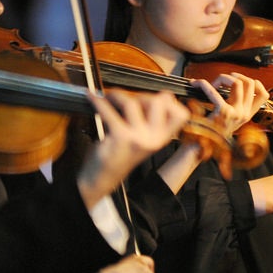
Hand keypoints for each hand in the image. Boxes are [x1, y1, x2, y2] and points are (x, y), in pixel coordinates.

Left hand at [77, 90, 189, 207]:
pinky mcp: (120, 138)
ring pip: (132, 103)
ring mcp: (139, 139)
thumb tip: (167, 95)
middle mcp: (155, 139)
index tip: (154, 97)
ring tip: (108, 98)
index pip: (181, 115)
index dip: (169, 101)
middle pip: (157, 101)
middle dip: (139, 94)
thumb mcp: (143, 137)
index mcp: (162, 139)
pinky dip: (97, 101)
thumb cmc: (120, 154)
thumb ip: (153, 118)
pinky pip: (109, 111)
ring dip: (116, 96)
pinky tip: (91, 98)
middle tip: (126, 97)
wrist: (102, 178)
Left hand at [191, 72, 268, 135]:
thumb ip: (235, 106)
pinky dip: (203, 84)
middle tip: (222, 81)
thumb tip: (234, 85)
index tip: (240, 81)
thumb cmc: (211, 131)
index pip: (263, 95)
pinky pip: (214, 90)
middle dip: (234, 76)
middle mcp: (244, 114)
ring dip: (222, 78)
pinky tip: (197, 84)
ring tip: (212, 84)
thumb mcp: (230, 119)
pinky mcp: (223, 112)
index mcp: (247, 115)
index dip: (254, 83)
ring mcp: (235, 113)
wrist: (201, 145)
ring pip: (237, 83)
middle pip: (249, 83)